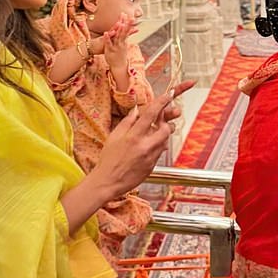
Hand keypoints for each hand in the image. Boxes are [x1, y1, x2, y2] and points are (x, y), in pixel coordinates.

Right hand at [93, 81, 194, 198]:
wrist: (108, 182)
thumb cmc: (108, 159)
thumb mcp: (114, 136)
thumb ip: (128, 121)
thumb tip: (136, 110)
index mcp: (134, 136)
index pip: (152, 114)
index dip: (162, 102)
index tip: (169, 95)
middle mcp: (145, 146)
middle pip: (166, 128)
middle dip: (166, 122)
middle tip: (161, 120)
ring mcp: (150, 157)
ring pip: (165, 140)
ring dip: (163, 134)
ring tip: (153, 133)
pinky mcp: (153, 166)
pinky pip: (161, 151)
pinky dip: (159, 145)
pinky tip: (149, 145)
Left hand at [103, 13, 136, 75]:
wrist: (119, 66)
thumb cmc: (121, 55)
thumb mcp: (124, 45)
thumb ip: (126, 37)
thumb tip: (130, 32)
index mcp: (124, 41)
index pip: (127, 30)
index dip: (128, 23)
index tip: (130, 16)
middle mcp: (121, 42)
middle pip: (124, 32)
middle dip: (127, 24)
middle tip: (130, 17)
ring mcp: (116, 46)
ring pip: (118, 37)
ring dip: (119, 30)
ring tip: (120, 23)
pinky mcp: (110, 50)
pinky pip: (109, 43)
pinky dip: (107, 38)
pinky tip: (105, 32)